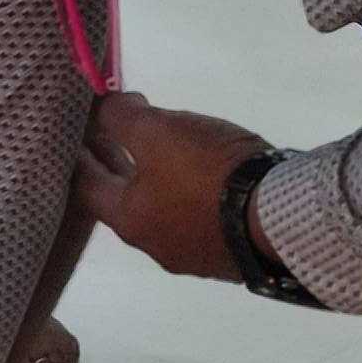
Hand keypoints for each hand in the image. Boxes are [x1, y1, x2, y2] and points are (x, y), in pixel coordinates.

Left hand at [77, 89, 264, 279]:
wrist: (284, 220)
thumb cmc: (207, 175)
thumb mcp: (158, 132)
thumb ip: (121, 117)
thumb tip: (105, 109)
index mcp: (129, 221)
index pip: (87, 185)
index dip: (79, 154)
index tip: (77, 131)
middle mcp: (156, 245)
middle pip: (126, 199)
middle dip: (119, 162)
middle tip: (116, 130)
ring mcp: (196, 253)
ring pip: (164, 208)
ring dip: (157, 177)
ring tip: (163, 146)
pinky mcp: (231, 251)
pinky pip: (199, 215)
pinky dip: (190, 190)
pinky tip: (205, 173)